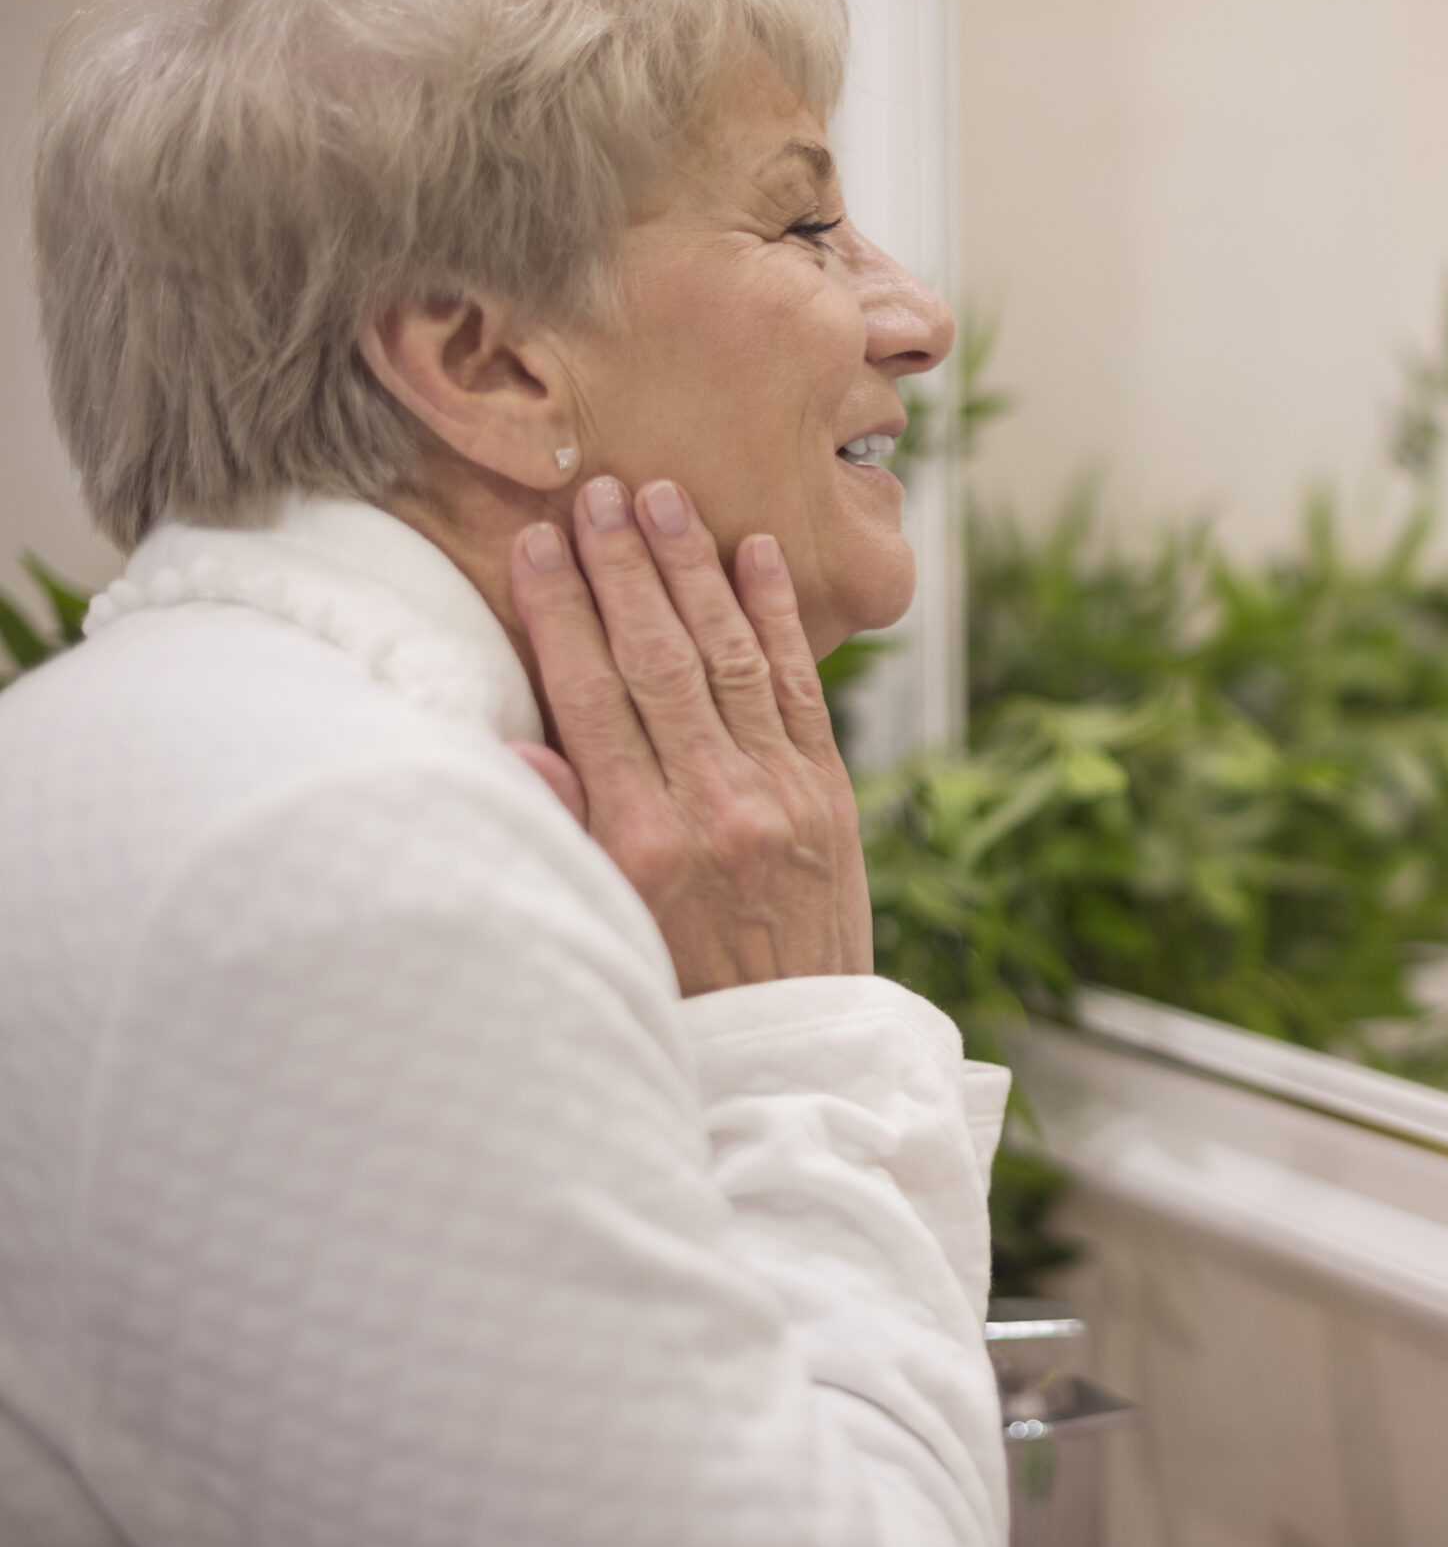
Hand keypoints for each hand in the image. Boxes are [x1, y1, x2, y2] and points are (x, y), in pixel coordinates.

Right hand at [507, 476, 871, 994]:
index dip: (562, 609)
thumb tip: (516, 742)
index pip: (591, 695)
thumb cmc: (673, 992)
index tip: (538, 541)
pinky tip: (756, 555)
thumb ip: (564, 829)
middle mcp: (713, 808)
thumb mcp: (600, 924)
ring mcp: (781, 797)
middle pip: (660, 658)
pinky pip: (801, 689)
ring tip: (665, 499)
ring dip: (697, 570)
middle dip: (626, 567)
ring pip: (732, 656)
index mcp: (640, 841)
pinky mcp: (832, 797)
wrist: (786, 1054)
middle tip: (598, 492)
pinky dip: (780, 617)